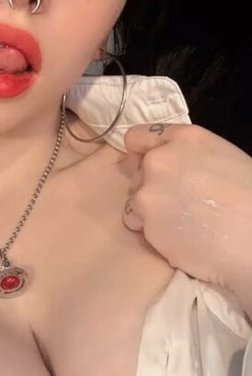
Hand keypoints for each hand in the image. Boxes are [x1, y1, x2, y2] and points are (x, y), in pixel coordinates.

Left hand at [123, 123, 251, 310]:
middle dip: (152, 187)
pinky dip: (158, 235)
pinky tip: (185, 238)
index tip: (150, 168)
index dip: (142, 154)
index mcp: (182, 138)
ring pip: (135, 203)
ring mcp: (149, 193)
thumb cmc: (249, 197)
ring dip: (151, 213)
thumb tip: (169, 163)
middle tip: (181, 204)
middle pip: (138, 173)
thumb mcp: (219, 156)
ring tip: (184, 224)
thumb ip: (186, 154)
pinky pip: (143, 229)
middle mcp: (159, 161)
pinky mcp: (148, 225)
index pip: (137, 137)